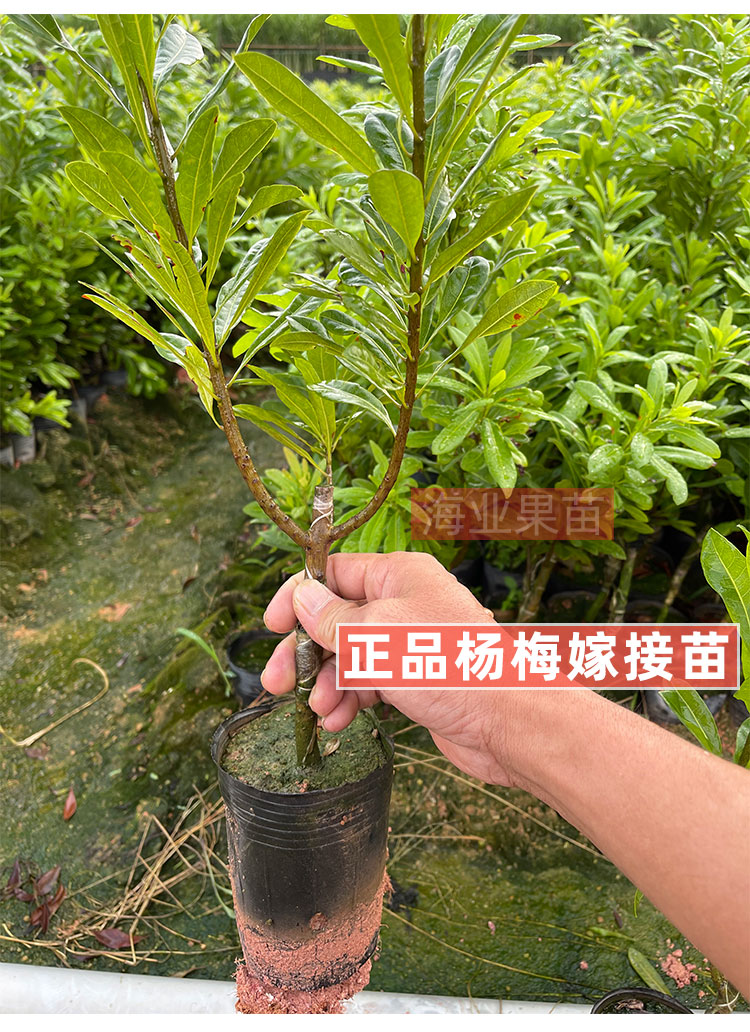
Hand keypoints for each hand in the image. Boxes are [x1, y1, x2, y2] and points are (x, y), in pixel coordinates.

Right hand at [261, 551, 515, 784]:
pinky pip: (369, 683)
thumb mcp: (375, 634)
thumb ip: (332, 619)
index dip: (299, 597)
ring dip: (327, 683)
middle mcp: (403, 603)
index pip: (335, 574)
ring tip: (319, 710)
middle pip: (336, 620)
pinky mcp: (415, 680)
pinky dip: (350, 700)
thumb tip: (301, 598)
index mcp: (398, 576)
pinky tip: (337, 721)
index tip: (272, 627)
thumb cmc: (446, 665)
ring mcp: (409, 643)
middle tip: (276, 683)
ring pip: (350, 656)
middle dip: (306, 652)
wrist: (505, 721)